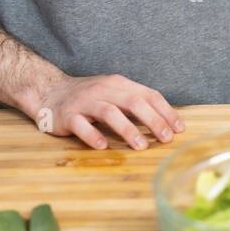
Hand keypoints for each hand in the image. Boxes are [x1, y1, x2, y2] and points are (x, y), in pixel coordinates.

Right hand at [34, 74, 184, 150]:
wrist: (50, 92)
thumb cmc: (90, 97)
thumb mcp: (115, 93)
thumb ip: (136, 104)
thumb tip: (166, 122)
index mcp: (120, 84)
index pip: (148, 95)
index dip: (166, 111)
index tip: (179, 129)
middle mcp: (104, 90)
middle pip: (133, 102)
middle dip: (153, 121)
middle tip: (166, 138)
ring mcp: (85, 102)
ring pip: (109, 112)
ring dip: (128, 130)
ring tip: (142, 146)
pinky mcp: (68, 116)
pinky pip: (81, 125)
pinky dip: (93, 135)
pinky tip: (103, 146)